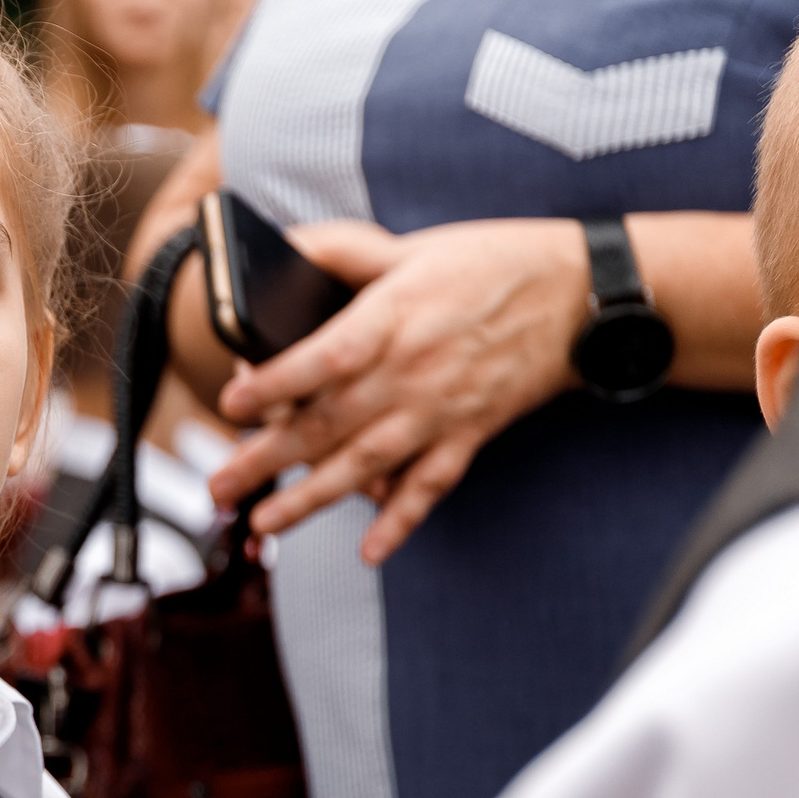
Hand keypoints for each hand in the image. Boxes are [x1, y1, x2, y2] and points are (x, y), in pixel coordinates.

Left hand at [208, 217, 591, 564]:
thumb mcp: (410, 246)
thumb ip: (341, 250)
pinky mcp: (470, 434)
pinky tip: (370, 552)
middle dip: (267, 460)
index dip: (276, 382)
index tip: (232, 403)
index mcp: (393, 318)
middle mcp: (412, 371)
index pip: (325, 357)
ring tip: (265, 524)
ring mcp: (441, 409)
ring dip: (313, 499)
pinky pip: (430, 485)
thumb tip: (280, 247)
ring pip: (367, 463)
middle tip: (217, 487)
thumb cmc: (490, 264)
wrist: (581, 295)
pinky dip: (402, 521)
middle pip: (329, 422)